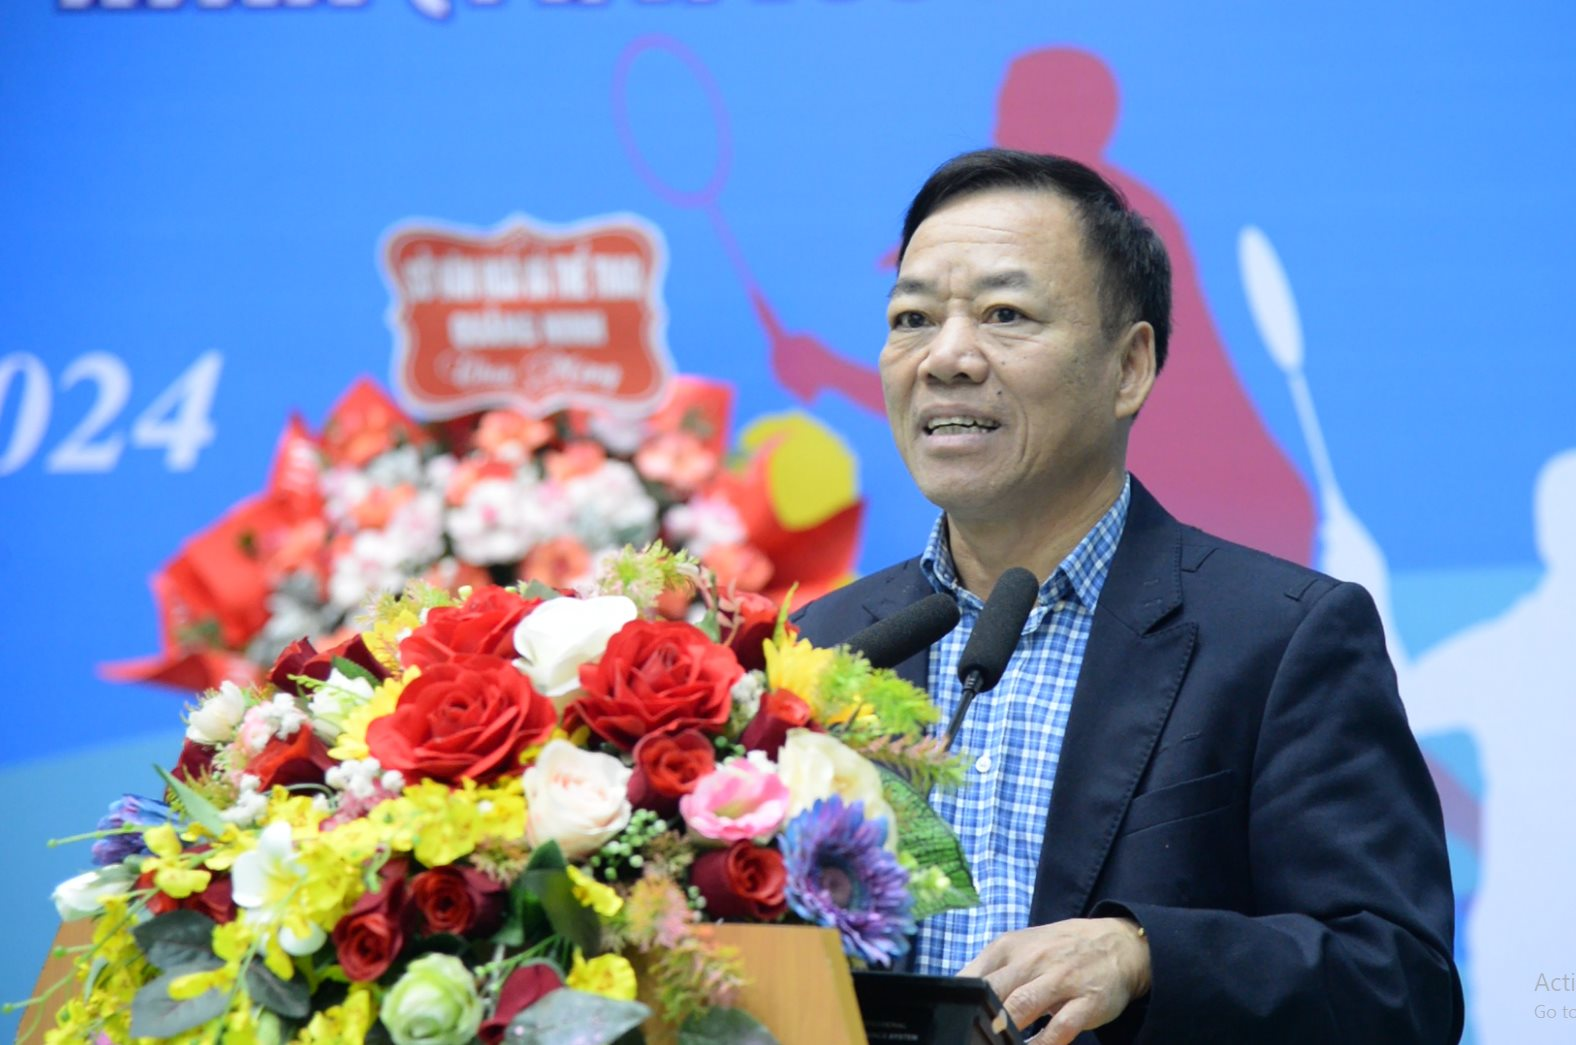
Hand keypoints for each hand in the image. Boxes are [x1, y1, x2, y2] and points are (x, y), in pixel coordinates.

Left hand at [958, 917, 1150, 1044]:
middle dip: (979, 1015)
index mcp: (1009, 947)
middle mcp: (1033, 960)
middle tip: (970, 1035)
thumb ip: (989, 970)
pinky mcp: (1087, 1001)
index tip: (952, 1020)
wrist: (1116, 942)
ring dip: (1005, 1030)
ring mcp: (1061, 979)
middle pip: (994, 991)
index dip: (958, 1002)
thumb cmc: (1058, 949)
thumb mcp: (1021, 948)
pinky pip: (1060, 1028)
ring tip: (995, 1042)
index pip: (973, 975)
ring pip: (1023, 1006)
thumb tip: (953, 993)